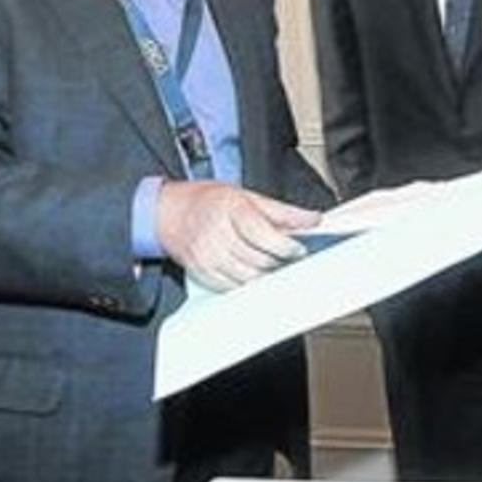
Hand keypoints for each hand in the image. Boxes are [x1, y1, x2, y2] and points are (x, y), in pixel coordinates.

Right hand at [156, 180, 318, 291]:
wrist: (169, 211)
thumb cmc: (209, 200)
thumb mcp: (247, 195)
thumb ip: (281, 210)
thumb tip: (312, 219)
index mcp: (231, 208)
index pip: (262, 233)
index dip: (285, 245)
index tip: (299, 249)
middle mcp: (216, 232)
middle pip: (257, 258)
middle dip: (280, 261)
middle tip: (291, 257)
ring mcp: (206, 254)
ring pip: (247, 276)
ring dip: (266, 274)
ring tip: (274, 264)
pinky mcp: (201, 271)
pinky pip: (231, 286)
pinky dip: (247, 283)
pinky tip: (254, 272)